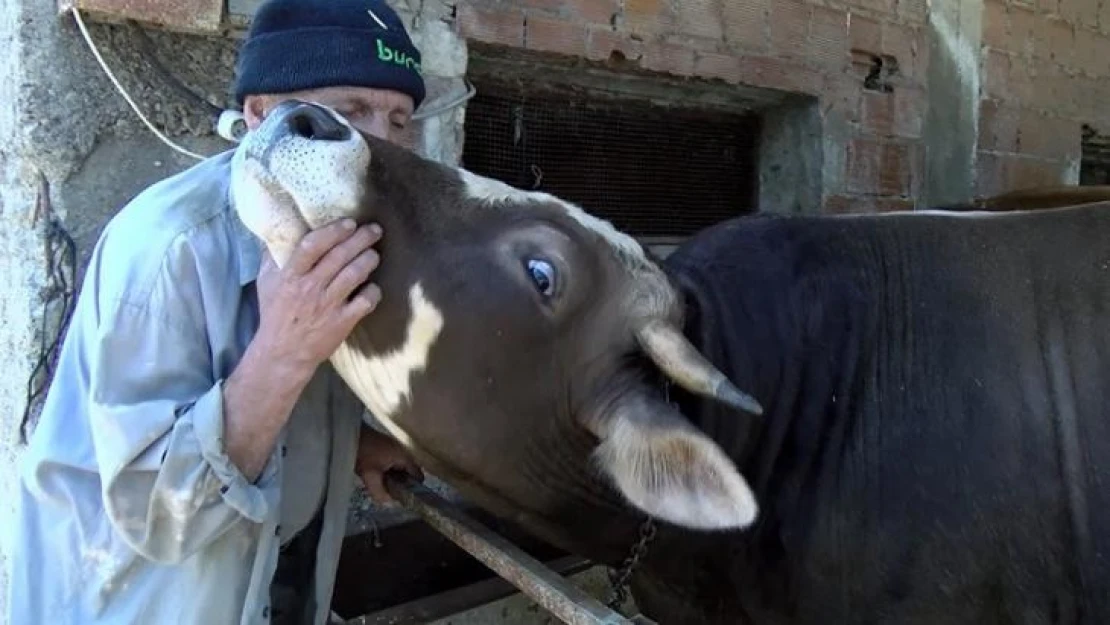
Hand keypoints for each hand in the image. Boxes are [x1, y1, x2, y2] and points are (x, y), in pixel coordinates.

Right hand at [254, 219, 382, 377]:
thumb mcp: (266, 282)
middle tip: (374, 229)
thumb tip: (283, 229)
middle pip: (340, 256)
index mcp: (290, 275)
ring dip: (369, 259)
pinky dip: (373, 292)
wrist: (282, 353)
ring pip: (355, 274)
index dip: (333, 231)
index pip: (312, 245)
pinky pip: (365, 301)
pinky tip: (373, 287)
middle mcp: (310, 288)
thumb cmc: (275, 314)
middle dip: (361, 239)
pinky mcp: (342, 322)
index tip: (349, 222)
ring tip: (374, 254)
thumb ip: (274, 256)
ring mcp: (328, 305)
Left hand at [355, 426, 423, 503]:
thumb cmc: (362, 452)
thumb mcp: (370, 475)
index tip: (402, 496)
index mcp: (404, 457)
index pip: (418, 477)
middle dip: (400, 484)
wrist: (349, 434)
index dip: (413, 489)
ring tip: (379, 482)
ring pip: (399, 470)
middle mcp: (404, 452)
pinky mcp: (388, 448)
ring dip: (392, 478)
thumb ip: (380, 492)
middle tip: (387, 491)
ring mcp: (396, 449)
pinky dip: (387, 471)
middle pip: (409, 474)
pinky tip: (375, 474)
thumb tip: (388, 503)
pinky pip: (393, 464)